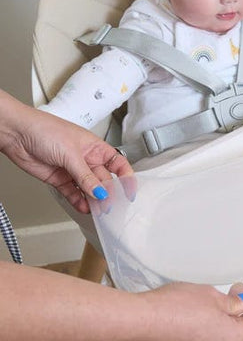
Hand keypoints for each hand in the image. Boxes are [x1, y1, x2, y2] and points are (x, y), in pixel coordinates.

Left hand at [0, 90, 132, 213]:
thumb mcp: (71, 153)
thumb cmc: (43, 129)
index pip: (118, 164)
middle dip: (108, 194)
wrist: (15, 133)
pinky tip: (84, 208)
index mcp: (96, 148)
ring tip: (98, 211)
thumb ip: (86, 176)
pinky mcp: (60, 180)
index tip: (128, 192)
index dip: (126, 178)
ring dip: (94, 201)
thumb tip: (100, 193)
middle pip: (104, 180)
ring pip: (89, 189)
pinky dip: (79, 202)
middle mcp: (87, 159)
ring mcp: (73, 170)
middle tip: (110, 206)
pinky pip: (74, 194)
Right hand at [138, 282, 242, 340]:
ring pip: (227, 334)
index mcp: (231, 339)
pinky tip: (211, 307)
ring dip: (232, 315)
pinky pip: (212, 337)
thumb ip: (234, 303)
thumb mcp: (213, 296)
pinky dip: (217, 323)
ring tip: (228, 295)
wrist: (142, 320)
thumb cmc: (174, 308)